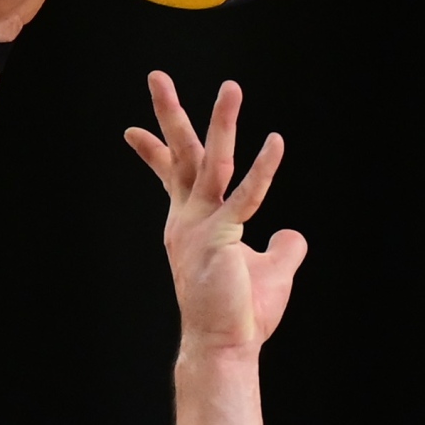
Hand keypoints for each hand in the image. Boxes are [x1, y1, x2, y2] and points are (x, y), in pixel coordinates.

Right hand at [128, 73, 298, 355]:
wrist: (224, 348)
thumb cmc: (239, 315)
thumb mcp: (268, 272)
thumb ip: (282, 248)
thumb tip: (292, 234)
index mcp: (191, 225)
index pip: (172, 177)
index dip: (154, 151)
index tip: (131, 130)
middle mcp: (189, 220)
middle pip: (180, 156)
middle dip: (169, 114)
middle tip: (156, 76)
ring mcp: (201, 228)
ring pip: (212, 164)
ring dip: (222, 123)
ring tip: (231, 87)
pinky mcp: (220, 238)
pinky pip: (245, 196)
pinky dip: (262, 169)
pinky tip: (275, 142)